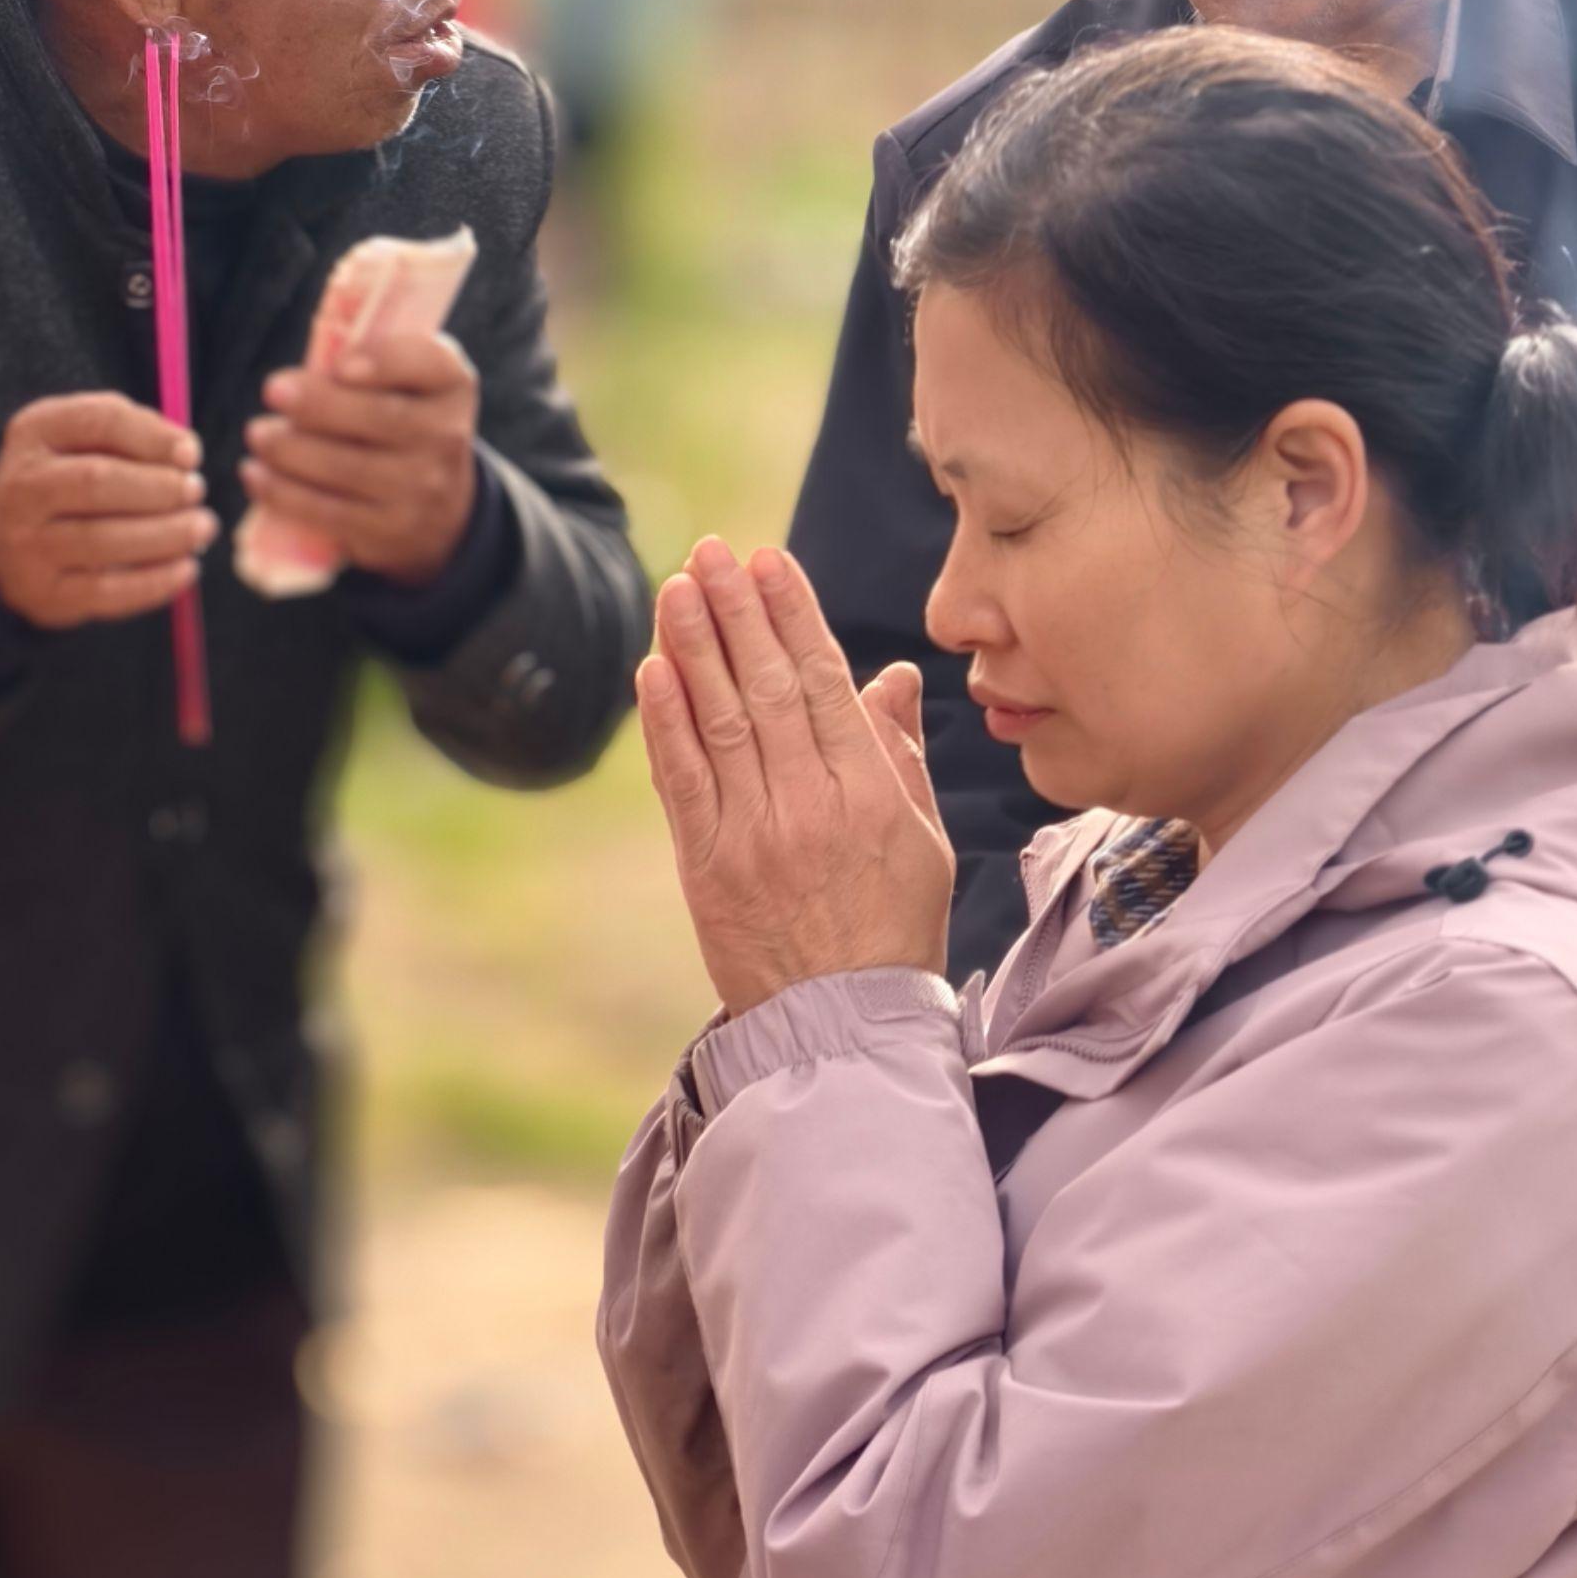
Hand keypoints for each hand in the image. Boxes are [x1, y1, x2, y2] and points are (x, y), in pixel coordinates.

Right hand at [0, 395, 214, 629]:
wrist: (7, 548)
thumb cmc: (68, 484)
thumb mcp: (84, 442)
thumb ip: (133, 433)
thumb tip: (186, 453)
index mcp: (35, 433)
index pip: (97, 422)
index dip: (151, 437)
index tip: (192, 453)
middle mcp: (22, 486)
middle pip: (97, 481)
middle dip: (159, 488)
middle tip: (196, 492)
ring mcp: (27, 544)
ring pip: (102, 539)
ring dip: (165, 535)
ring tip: (202, 528)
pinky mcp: (46, 593)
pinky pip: (107, 591)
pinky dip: (155, 582)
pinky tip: (187, 570)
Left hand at [240, 332, 480, 588]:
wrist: (439, 512)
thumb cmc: (402, 426)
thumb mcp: (407, 384)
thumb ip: (370, 360)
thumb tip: (299, 373)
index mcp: (450, 386)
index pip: (426, 364)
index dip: (383, 363)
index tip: (339, 366)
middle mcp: (446, 438)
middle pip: (380, 418)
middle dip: (320, 404)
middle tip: (273, 391)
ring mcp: (422, 491)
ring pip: (349, 468)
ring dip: (291, 451)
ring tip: (258, 435)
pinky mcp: (390, 532)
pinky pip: (330, 512)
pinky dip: (285, 494)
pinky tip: (256, 475)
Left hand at [640, 538, 955, 1018]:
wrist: (841, 1027)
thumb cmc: (892, 931)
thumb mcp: (922, 842)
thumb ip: (899, 756)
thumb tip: (891, 678)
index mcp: (869, 793)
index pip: (823, 682)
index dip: (793, 615)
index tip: (769, 560)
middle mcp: (809, 805)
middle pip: (765, 687)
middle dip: (736, 611)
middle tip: (711, 550)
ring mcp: (753, 835)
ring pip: (719, 721)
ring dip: (694, 646)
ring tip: (678, 587)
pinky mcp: (708, 866)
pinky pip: (683, 780)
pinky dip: (666, 721)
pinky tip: (654, 668)